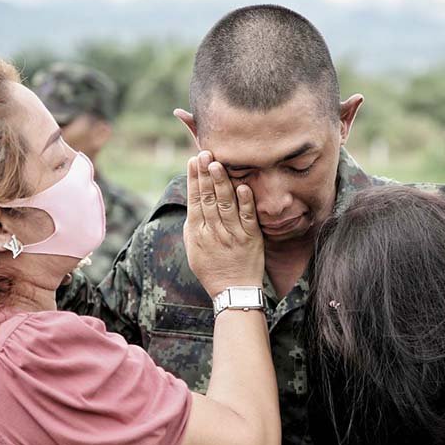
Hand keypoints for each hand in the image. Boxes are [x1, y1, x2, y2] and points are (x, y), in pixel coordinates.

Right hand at [183, 150, 263, 296]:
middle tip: (205, 153)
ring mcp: (233, 235)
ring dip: (222, 183)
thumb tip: (194, 201)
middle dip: (205, 175)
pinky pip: (248, 218)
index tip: (193, 161)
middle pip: (209, 198)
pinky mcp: (251, 239)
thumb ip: (194, 225)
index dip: (194, 180)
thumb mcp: (194, 249)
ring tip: (218, 164)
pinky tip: (243, 186)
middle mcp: (214, 232)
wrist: (232, 292)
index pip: (195, 200)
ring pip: (226, 204)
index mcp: (198, 233)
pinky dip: (246, 202)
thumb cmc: (212, 270)